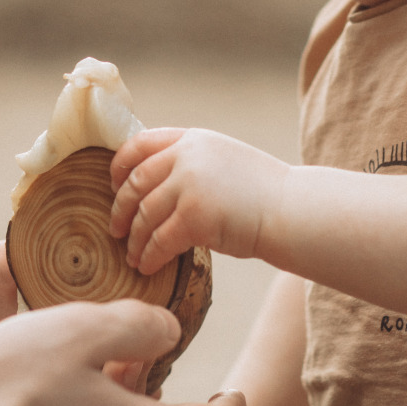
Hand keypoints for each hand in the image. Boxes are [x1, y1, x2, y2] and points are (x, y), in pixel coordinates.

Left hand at [109, 129, 290, 274]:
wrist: (293, 210)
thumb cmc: (260, 192)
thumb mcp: (222, 159)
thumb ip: (189, 162)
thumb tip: (150, 182)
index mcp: (192, 139)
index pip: (139, 144)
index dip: (119, 165)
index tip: (113, 185)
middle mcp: (187, 156)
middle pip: (135, 182)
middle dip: (121, 208)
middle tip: (116, 229)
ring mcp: (190, 185)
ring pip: (145, 215)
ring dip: (135, 240)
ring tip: (133, 256)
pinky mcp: (196, 217)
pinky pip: (159, 240)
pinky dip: (149, 256)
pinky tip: (147, 266)